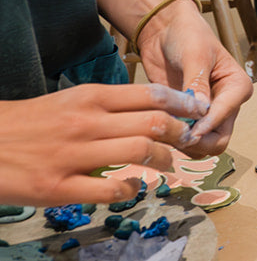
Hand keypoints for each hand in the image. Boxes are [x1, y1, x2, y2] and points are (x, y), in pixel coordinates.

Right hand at [0, 84, 207, 205]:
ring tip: (168, 164)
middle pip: (154, 123)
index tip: (198, 110)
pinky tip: (133, 188)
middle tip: (188, 140)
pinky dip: (131, 190)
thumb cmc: (30, 123)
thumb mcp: (68, 101)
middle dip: (180, 133)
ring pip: (139, 153)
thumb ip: (106, 105)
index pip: (150, 95)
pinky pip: (111, 190)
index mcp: (89, 97)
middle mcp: (86, 122)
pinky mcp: (59, 187)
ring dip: (164, 160)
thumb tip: (148, 110)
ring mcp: (73, 155)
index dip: (182, 104)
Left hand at [136, 3, 252, 155]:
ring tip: (161, 129)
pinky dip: (170, 139)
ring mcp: (206, 114)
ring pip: (201, 146)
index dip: (205, 127)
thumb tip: (201, 112)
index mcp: (237, 87)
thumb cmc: (187, 35)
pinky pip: (183, 140)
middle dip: (197, 142)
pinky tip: (157, 127)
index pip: (225, 117)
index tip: (185, 130)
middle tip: (173, 135)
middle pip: (218, 140)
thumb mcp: (196, 55)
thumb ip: (198, 83)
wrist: (165, 31)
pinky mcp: (187, 118)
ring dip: (182, 143)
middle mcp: (225, 104)